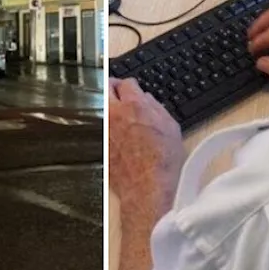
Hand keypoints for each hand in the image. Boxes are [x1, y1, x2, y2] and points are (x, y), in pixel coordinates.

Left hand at [108, 77, 183, 212]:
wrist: (147, 186)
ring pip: (100, 108)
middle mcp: (114, 115)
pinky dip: (105, 127)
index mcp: (134, 105)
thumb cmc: (162, 160)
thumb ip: (156, 107)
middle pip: (105, 87)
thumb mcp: (170, 126)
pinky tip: (114, 134)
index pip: (126, 83)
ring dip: (107, 107)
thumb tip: (147, 100)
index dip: (131, 85)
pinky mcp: (98, 145)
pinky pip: (99, 128)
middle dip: (112, 87)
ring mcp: (103, 130)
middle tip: (118, 92)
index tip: (133, 90)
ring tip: (116, 113)